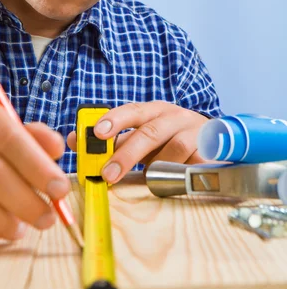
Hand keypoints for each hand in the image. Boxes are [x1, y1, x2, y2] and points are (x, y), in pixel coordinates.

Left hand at [67, 102, 206, 183]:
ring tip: (149, 178)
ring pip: (174, 148)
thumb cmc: (168, 138)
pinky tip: (175, 177)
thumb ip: (111, 141)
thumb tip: (74, 140)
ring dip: (157, 167)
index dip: (114, 120)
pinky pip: (193, 164)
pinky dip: (181, 172)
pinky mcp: (210, 149)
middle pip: (150, 132)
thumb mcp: (140, 137)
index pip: (131, 111)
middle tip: (108, 174)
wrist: (214, 139)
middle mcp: (173, 116)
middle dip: (127, 155)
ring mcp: (194, 131)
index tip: (97, 132)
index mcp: (153, 110)